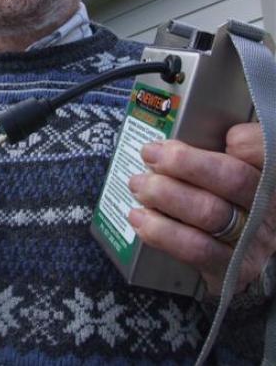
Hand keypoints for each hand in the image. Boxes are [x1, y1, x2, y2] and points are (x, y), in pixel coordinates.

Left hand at [127, 123, 275, 295]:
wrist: (241, 254)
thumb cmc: (228, 200)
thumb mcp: (230, 168)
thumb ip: (218, 148)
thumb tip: (191, 135)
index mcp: (268, 175)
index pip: (265, 150)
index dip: (248, 141)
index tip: (224, 136)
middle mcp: (266, 206)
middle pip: (232, 179)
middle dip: (184, 163)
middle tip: (151, 154)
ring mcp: (251, 239)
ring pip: (209, 212)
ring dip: (164, 194)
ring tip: (139, 184)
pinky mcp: (230, 267)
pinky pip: (195, 249)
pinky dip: (161, 231)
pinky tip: (140, 217)